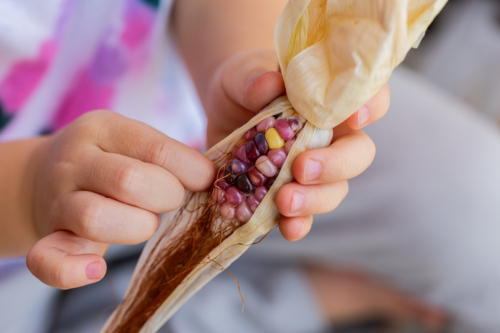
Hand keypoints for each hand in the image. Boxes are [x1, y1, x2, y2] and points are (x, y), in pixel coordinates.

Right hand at [26, 111, 215, 288]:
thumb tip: (212, 177)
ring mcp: (57, 200)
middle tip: (168, 200)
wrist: (41, 175)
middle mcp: (75, 160)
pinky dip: (72, 270)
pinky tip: (97, 269)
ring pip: (95, 216)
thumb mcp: (132, 141)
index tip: (206, 181)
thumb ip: (168, 155)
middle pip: (128, 181)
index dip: (192, 171)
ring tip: (143, 222)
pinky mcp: (47, 237)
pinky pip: (47, 259)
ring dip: (135, 227)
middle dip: (165, 197)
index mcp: (103, 129)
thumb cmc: (107, 159)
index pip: (156, 150)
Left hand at [205, 49, 389, 240]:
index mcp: (331, 99)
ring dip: (315, 199)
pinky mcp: (292, 194)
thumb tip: (269, 85)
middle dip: (336, 164)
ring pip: (335, 189)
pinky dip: (299, 224)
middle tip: (303, 168)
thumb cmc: (243, 85)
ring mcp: (316, 170)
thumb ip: (253, 78)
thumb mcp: (240, 74)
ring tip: (285, 201)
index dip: (371, 106)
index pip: (369, 97)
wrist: (223, 113)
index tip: (354, 117)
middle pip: (358, 153)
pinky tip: (287, 228)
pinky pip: (305, 215)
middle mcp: (333, 136)